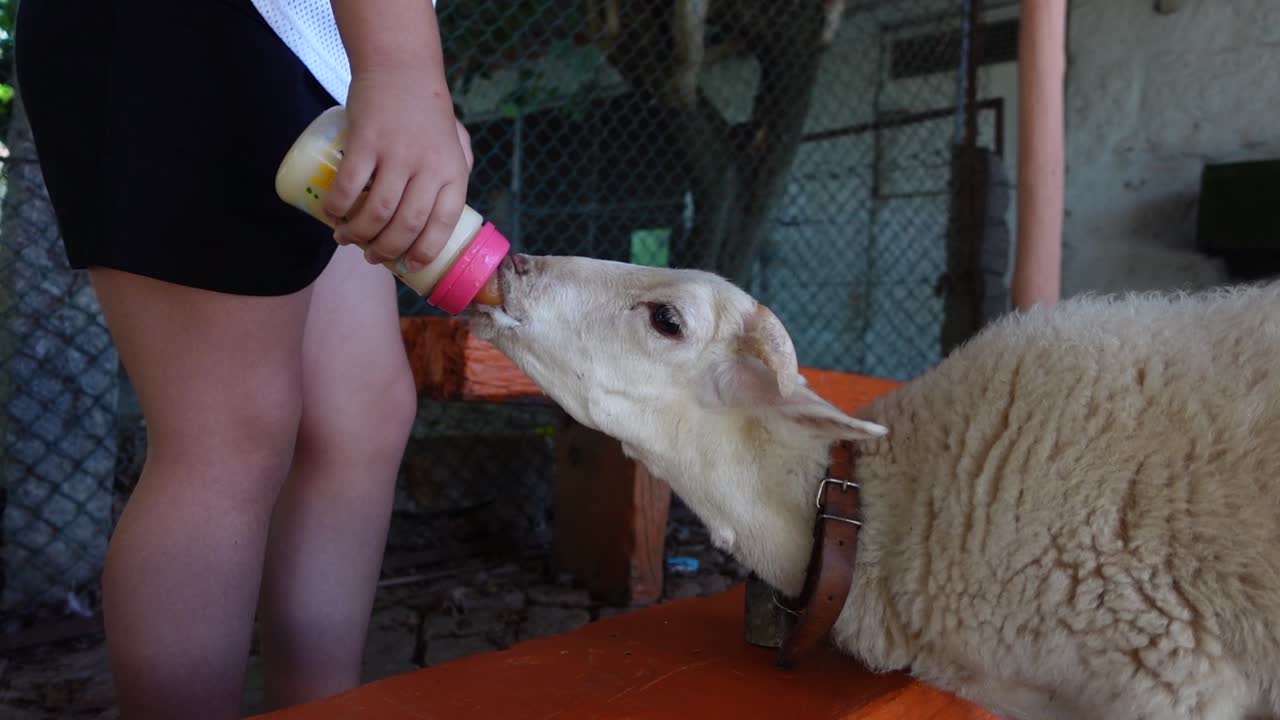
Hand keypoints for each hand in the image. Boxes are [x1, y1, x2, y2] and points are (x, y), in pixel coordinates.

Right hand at [323, 69, 471, 271]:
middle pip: (406, 226)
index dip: (424, 252)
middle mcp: (428, 167)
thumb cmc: (427, 111)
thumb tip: (447, 214)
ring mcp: (397, 154)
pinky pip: (350, 186)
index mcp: (454, 173)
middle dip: (386, 250)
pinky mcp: (367, 141)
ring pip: (378, 212)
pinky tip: (332, 215)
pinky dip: (339, 208)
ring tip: (347, 238)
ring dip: (359, 234)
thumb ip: (458, 172)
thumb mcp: (457, 144)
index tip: (408, 266)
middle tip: (371, 256)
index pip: (443, 226)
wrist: (401, 68)